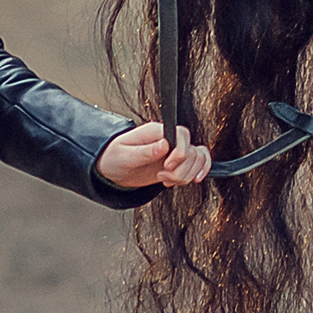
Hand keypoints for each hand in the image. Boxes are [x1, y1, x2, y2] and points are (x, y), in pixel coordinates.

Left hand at [96, 123, 212, 190]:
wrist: (112, 168)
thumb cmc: (114, 158)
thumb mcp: (124, 156)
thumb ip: (145, 151)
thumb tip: (164, 145)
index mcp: (156, 131)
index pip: (182, 134)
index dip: (180, 153)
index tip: (167, 166)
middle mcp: (169, 138)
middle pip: (193, 151)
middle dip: (180, 170)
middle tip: (161, 177)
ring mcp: (175, 150)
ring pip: (198, 159)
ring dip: (186, 175)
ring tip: (166, 180)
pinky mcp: (177, 162)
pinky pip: (200, 162)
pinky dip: (199, 172)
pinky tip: (187, 180)